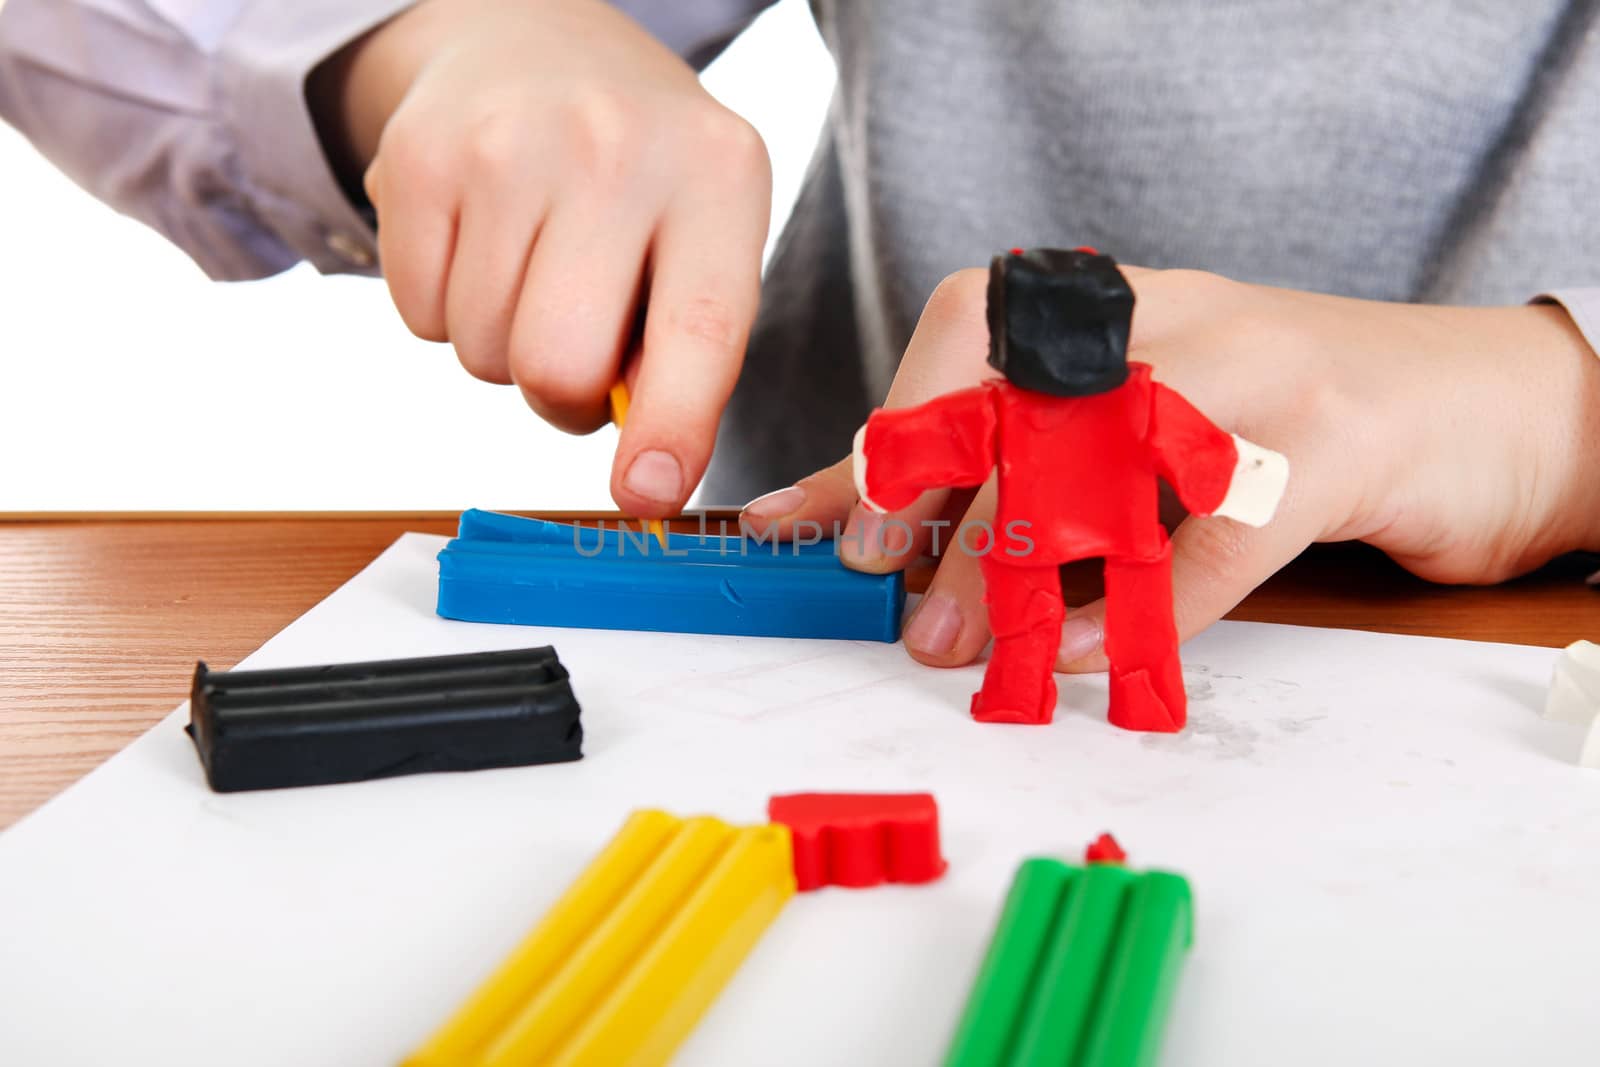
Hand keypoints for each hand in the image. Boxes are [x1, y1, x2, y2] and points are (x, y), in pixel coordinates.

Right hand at [313, 0, 771, 516]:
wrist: (533, 40)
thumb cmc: (640, 174)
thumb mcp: (704, 232)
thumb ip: (690, 351)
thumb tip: (645, 477)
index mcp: (717, 174)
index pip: (699, 328)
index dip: (672, 428)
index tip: (648, 496)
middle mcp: (615, 148)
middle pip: (559, 365)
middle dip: (564, 396)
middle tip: (582, 349)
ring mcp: (506, 146)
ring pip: (482, 353)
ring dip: (505, 349)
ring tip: (536, 270)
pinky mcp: (417, 157)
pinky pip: (419, 318)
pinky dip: (447, 311)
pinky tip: (483, 243)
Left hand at [741, 266, 1599, 672]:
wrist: (1477, 407)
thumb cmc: (1280, 420)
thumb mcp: (1134, 421)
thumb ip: (1014, 461)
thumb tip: (864, 522)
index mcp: (1120, 302)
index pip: (970, 320)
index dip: (898, 418)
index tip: (851, 521)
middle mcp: (1185, 315)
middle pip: (1030, 384)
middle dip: (943, 490)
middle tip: (894, 588)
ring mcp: (1272, 371)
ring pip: (1114, 447)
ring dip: (1023, 558)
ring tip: (965, 643)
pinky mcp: (1346, 450)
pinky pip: (1220, 536)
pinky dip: (1143, 609)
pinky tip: (1085, 658)